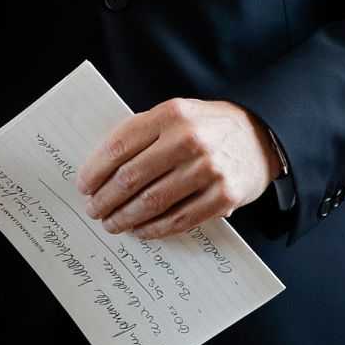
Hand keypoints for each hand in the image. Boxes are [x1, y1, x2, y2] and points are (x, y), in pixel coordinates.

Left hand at [75, 98, 280, 238]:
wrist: (260, 136)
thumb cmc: (205, 126)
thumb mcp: (175, 114)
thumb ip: (142, 134)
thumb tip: (101, 170)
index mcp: (170, 115)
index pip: (120, 145)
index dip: (95, 169)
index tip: (83, 185)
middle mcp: (188, 140)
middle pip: (132, 177)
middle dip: (106, 198)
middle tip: (93, 209)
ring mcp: (208, 169)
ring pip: (153, 201)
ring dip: (126, 217)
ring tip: (112, 224)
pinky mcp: (224, 196)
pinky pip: (180, 219)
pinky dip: (155, 228)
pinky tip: (140, 230)